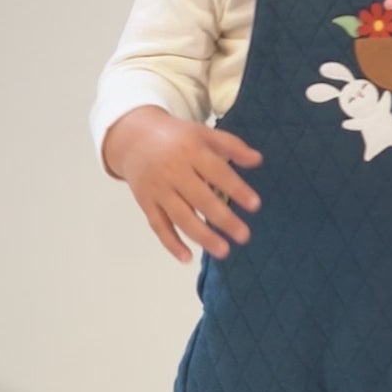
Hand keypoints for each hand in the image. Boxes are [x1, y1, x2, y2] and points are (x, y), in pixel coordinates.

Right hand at [102, 107, 262, 264]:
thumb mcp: (204, 134)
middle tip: (244, 236)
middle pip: (200, 198)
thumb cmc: (178, 138)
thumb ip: (232, 146)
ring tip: (223, 251)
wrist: (134, 139)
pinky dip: (171, 243)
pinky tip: (187, 258)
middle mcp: (173, 171)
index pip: (217, 172)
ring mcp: (158, 189)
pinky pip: (158, 225)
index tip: (255, 205)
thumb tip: (258, 159)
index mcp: (191, 151)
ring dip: (202, 236)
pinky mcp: (146, 203)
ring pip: (180, 216)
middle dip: (223, 219)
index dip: (236, 189)